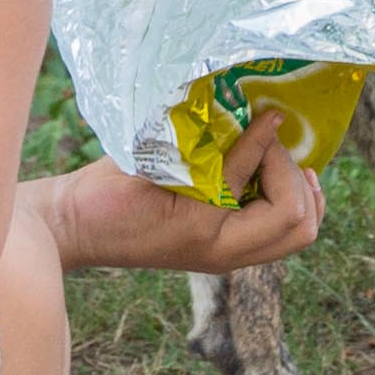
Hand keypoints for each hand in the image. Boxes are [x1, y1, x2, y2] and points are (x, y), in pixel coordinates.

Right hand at [28, 118, 328, 275]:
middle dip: (299, 180)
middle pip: (302, 227)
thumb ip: (214, 154)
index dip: (277, 156)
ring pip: (296, 233)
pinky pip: (275, 230)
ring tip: (282, 157)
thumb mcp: (161, 167)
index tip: (266, 119)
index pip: (281, 206)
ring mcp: (226, 255)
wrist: (72, 227)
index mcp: (212, 238)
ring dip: (301, 192)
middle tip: (278, 144)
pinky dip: (287, 198)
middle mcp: (227, 255)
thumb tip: (266, 119)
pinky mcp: (221, 246)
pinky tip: (272, 169)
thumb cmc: (105, 197)